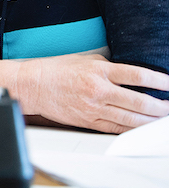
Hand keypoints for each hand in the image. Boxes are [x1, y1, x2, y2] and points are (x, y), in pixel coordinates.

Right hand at [18, 54, 168, 132]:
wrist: (33, 85)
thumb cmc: (56, 69)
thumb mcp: (85, 59)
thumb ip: (109, 66)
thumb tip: (132, 74)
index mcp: (99, 70)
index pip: (138, 76)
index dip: (160, 81)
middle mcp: (98, 90)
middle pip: (140, 101)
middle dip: (161, 106)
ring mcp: (93, 108)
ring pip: (131, 118)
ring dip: (151, 120)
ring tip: (163, 118)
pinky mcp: (87, 121)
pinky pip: (116, 128)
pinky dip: (133, 128)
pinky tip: (143, 126)